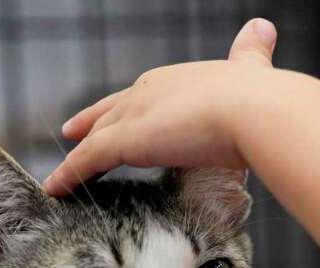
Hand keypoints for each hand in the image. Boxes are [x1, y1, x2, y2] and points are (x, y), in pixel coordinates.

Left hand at [42, 18, 278, 195]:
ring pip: (96, 137)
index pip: (142, 95)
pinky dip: (69, 175)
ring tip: (61, 174)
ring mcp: (134, 115)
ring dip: (78, 156)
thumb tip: (264, 27)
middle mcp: (149, 91)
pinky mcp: (124, 141)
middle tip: (72, 133)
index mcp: (177, 79)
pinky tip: (55, 189)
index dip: (126, 106)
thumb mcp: (253, 71)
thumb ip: (253, 51)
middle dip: (92, 123)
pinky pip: (86, 160)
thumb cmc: (260, 98)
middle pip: (112, 112)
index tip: (114, 114)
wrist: (255, 111)